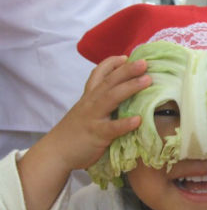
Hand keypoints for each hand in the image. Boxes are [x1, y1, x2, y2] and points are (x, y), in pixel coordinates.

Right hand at [52, 55, 151, 170]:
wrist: (55, 152)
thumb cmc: (74, 133)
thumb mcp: (85, 112)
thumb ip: (100, 104)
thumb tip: (122, 99)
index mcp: (89, 97)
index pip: (99, 74)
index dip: (112, 63)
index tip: (127, 56)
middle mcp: (91, 102)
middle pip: (110, 81)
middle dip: (127, 70)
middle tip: (144, 62)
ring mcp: (93, 117)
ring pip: (112, 97)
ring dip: (130, 87)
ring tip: (147, 81)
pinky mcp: (96, 134)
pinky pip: (112, 127)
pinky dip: (125, 123)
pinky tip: (138, 120)